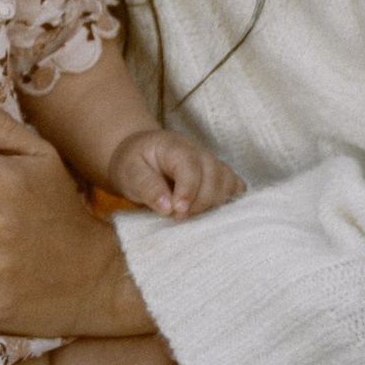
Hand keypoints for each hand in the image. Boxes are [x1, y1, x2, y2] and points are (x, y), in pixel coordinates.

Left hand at [105, 128, 243, 218]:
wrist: (141, 155)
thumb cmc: (134, 164)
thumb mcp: (129, 172)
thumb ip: (146, 187)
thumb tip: (167, 207)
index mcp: (175, 147)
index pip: (190, 167)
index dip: (188, 191)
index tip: (177, 212)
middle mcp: (199, 152)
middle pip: (214, 177)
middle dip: (199, 203)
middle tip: (177, 217)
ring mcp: (213, 163)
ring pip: (228, 184)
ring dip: (213, 205)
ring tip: (190, 214)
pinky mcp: (220, 175)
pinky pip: (236, 187)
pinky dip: (228, 201)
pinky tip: (210, 211)